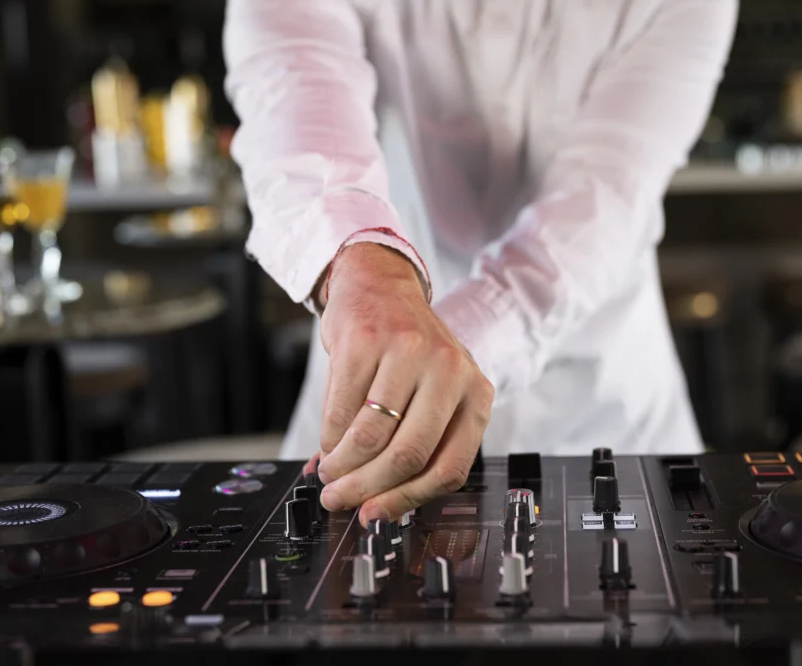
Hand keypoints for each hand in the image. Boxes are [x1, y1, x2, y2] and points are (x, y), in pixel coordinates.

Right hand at [314, 243, 492, 525]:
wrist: (379, 286)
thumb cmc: (407, 351)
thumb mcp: (432, 393)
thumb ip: (414, 444)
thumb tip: (373, 504)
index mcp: (475, 393)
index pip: (449, 468)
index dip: (408, 500)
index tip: (376, 516)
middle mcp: (449, 370)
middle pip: (407, 456)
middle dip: (367, 488)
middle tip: (339, 499)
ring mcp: (408, 352)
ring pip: (370, 436)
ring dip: (342, 466)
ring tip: (330, 473)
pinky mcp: (367, 341)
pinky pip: (341, 410)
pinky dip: (328, 438)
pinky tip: (326, 445)